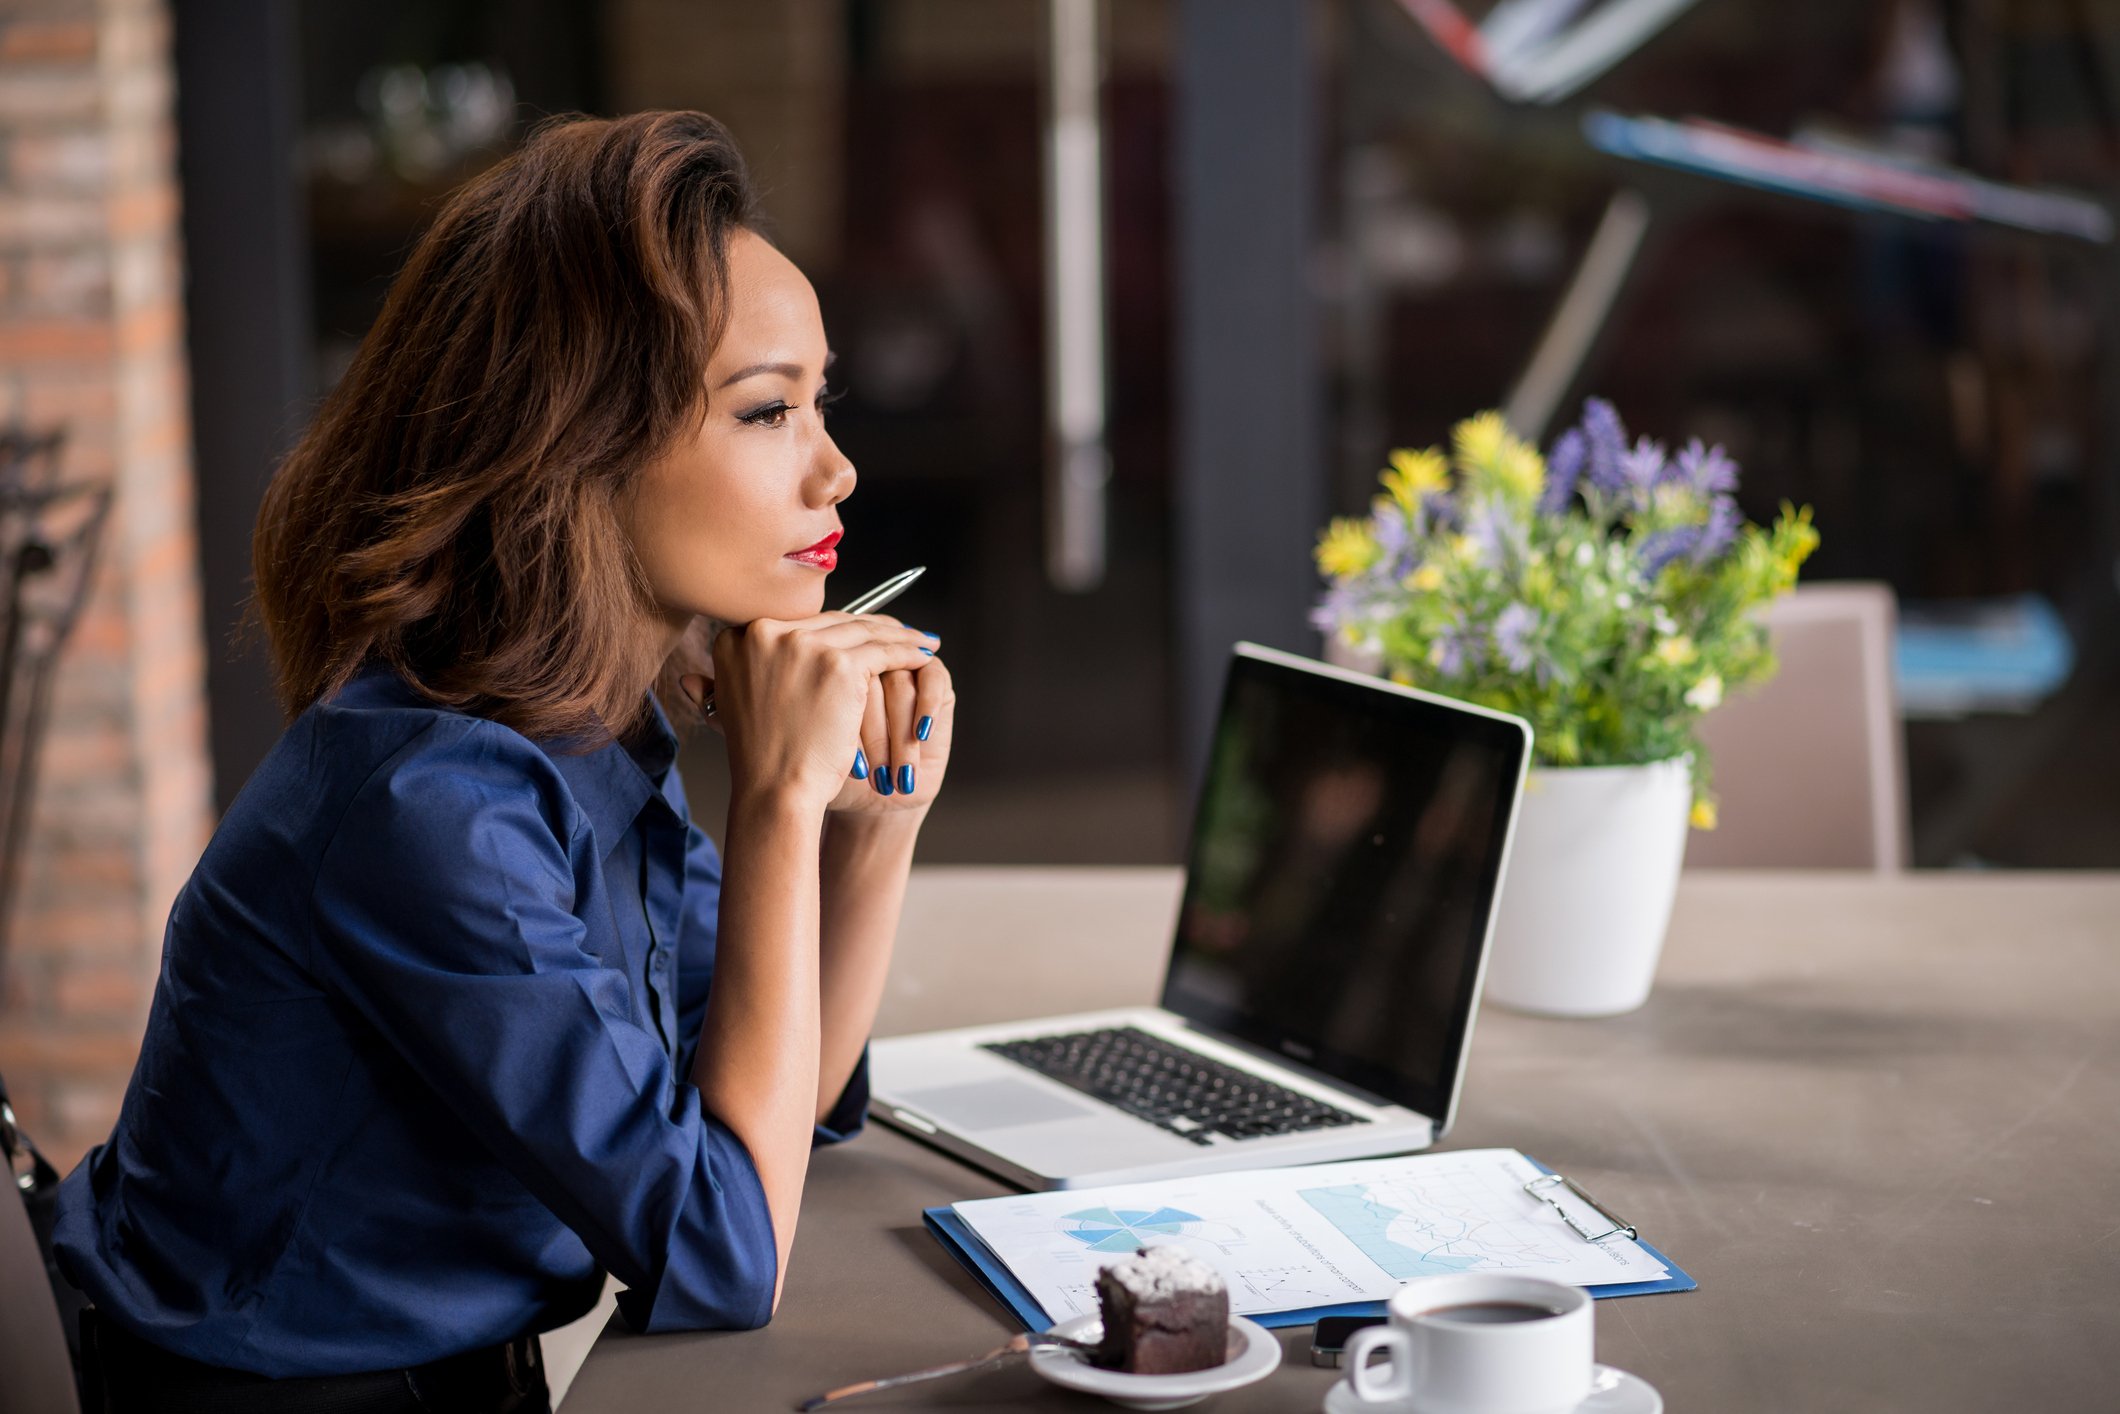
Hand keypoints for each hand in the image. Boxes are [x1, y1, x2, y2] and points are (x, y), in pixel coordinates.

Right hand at [680, 614, 936, 817]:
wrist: (776, 790)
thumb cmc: (759, 759)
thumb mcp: (725, 715)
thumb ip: (714, 687)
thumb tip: (690, 679)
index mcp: (736, 638)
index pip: (799, 621)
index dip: (833, 627)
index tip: (858, 629)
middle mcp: (764, 632)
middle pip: (832, 620)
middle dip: (870, 625)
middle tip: (899, 630)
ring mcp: (803, 645)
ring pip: (862, 630)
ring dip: (896, 634)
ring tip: (918, 640)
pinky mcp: (839, 665)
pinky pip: (884, 650)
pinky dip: (907, 650)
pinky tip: (923, 653)